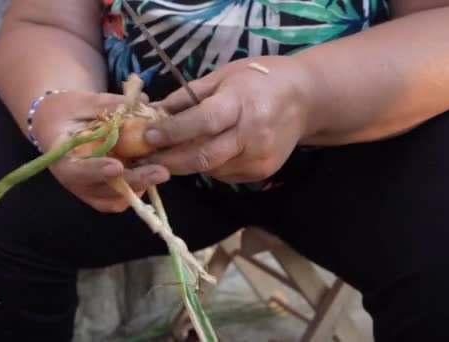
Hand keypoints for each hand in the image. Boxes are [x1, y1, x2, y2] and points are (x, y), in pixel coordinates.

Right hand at [33, 90, 169, 212]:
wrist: (59, 124)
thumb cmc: (68, 111)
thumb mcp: (84, 102)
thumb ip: (109, 106)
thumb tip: (142, 102)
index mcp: (60, 156)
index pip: (75, 170)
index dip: (96, 170)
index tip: (117, 166)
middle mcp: (72, 179)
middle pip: (102, 189)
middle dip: (133, 181)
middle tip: (161, 172)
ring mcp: (86, 189)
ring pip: (113, 199)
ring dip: (138, 186)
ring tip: (160, 171)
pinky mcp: (99, 193)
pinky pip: (118, 201)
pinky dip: (135, 190)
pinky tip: (150, 174)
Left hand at [144, 56, 319, 182]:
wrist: (305, 100)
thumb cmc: (260, 80)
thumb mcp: (224, 76)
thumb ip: (188, 97)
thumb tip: (154, 112)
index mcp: (242, 103)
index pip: (203, 122)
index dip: (173, 132)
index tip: (147, 136)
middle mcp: (252, 135)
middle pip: (204, 156)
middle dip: (169, 160)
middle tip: (143, 160)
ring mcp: (259, 158)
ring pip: (210, 169)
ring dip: (184, 165)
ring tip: (164, 156)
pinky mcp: (262, 172)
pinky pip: (223, 174)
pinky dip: (206, 167)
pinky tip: (198, 155)